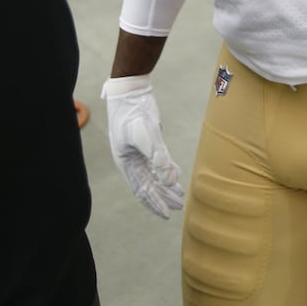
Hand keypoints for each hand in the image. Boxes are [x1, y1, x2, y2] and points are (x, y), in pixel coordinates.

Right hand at [102, 75, 184, 218]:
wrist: (130, 90)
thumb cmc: (133, 112)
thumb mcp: (147, 135)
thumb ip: (159, 158)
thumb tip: (170, 181)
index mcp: (126, 163)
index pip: (142, 190)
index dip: (155, 203)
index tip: (168, 214)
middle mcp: (131, 161)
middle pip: (148, 185)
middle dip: (163, 197)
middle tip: (179, 206)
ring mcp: (138, 152)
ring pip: (153, 175)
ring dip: (166, 185)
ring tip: (180, 194)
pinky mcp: (146, 142)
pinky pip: (156, 163)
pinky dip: (166, 170)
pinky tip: (176, 174)